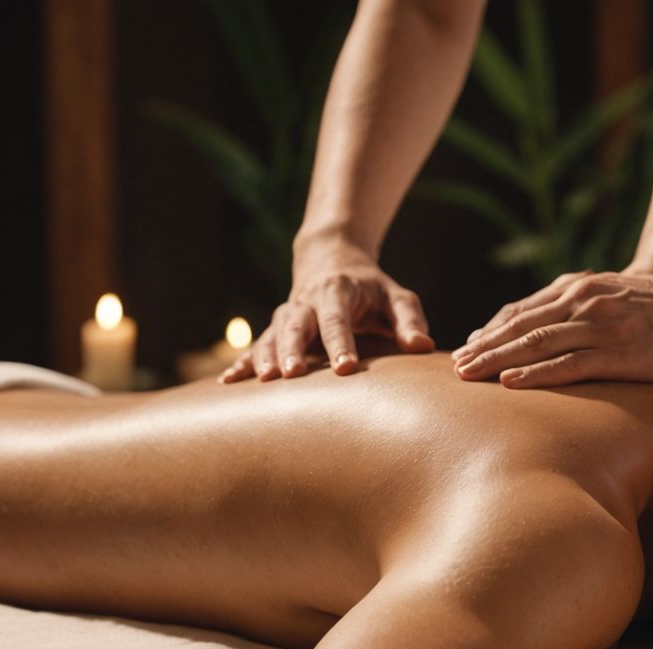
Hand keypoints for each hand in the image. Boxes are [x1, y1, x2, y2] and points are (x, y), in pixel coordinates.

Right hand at [221, 240, 433, 382]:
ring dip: (265, 357)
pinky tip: (228, 381)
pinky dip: (241, 362)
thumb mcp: (396, 297)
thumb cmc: (372, 289)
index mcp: (337, 293)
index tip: (345, 369)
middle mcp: (306, 303)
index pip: (337, 320)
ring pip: (271, 336)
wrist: (331, 262)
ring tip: (263, 380)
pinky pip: (253, 346)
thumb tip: (423, 347)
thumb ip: (409, 320)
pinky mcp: (274, 331)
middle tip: (294, 374)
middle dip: (293, 349)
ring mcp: (286, 317)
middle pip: (296, 326)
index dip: (340, 343)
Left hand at [450, 268, 652, 387]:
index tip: (466, 347)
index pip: (521, 310)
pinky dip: (535, 374)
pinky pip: (567, 364)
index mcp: (578, 289)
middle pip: (519, 325)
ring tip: (467, 374)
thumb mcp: (615, 296)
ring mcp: (599, 326)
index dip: (490, 330)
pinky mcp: (618, 352)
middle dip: (482, 346)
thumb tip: (549, 328)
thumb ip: (581, 308)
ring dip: (496, 359)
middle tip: (453, 366)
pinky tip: (509, 384)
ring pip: (535, 343)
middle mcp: (582, 302)